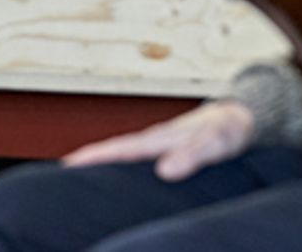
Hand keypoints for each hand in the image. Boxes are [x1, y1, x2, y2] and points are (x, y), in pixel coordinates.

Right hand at [62, 100, 255, 181]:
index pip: (119, 149)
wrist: (244, 118)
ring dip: (103, 166)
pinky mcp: (169, 153)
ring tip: (78, 183)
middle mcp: (155, 141)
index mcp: (160, 138)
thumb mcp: (216, 142)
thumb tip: (164, 171)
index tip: (67, 166)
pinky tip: (120, 183)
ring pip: (125, 157)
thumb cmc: (229, 129)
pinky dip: (122, 169)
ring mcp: (161, 146)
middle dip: (87, 163)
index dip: (93, 158)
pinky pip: (139, 162)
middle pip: (114, 152)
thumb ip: (192, 154)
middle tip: (57, 179)